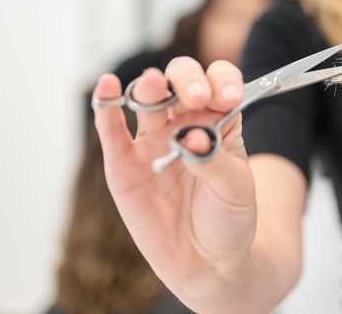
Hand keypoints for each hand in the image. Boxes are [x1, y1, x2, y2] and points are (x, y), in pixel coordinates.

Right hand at [93, 57, 257, 304]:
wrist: (207, 262)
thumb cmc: (229, 216)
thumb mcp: (236, 187)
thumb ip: (215, 160)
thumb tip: (189, 138)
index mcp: (219, 120)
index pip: (220, 83)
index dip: (222, 80)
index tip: (226, 96)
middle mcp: (185, 122)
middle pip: (181, 82)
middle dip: (186, 80)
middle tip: (195, 97)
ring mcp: (153, 140)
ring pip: (148, 100)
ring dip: (150, 87)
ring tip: (154, 86)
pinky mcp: (124, 164)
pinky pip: (112, 131)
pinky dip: (106, 106)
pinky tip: (106, 86)